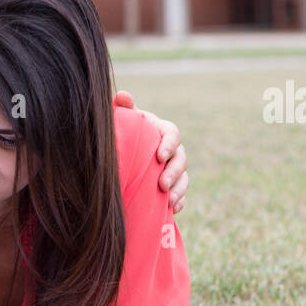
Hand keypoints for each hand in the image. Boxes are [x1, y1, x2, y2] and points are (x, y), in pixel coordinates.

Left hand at [114, 90, 187, 213]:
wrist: (124, 157)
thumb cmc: (124, 135)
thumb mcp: (124, 121)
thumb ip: (123, 109)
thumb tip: (122, 95)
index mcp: (162, 131)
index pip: (172, 134)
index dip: (169, 145)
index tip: (160, 157)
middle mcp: (172, 150)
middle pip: (181, 158)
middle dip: (174, 172)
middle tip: (162, 184)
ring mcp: (174, 169)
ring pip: (184, 178)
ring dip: (179, 189)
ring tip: (168, 200)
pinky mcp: (173, 186)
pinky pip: (181, 194)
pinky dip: (179, 202)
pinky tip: (172, 210)